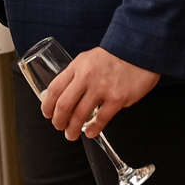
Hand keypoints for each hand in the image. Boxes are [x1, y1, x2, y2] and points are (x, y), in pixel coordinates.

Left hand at [39, 46, 159, 140]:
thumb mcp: (88, 59)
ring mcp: (102, 88)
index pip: (55, 89)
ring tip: (72, 134)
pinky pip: (101, 119)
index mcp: (77, 66)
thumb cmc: (113, 56)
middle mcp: (87, 77)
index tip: (47, 113)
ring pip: (80, 115)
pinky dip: (93, 129)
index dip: (47, 105)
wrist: (137, 50)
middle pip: (64, 105)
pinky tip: (90, 132)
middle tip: (59, 126)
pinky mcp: (117, 98)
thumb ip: (76, 74)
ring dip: (73, 129)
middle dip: (58, 121)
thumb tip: (64, 94)